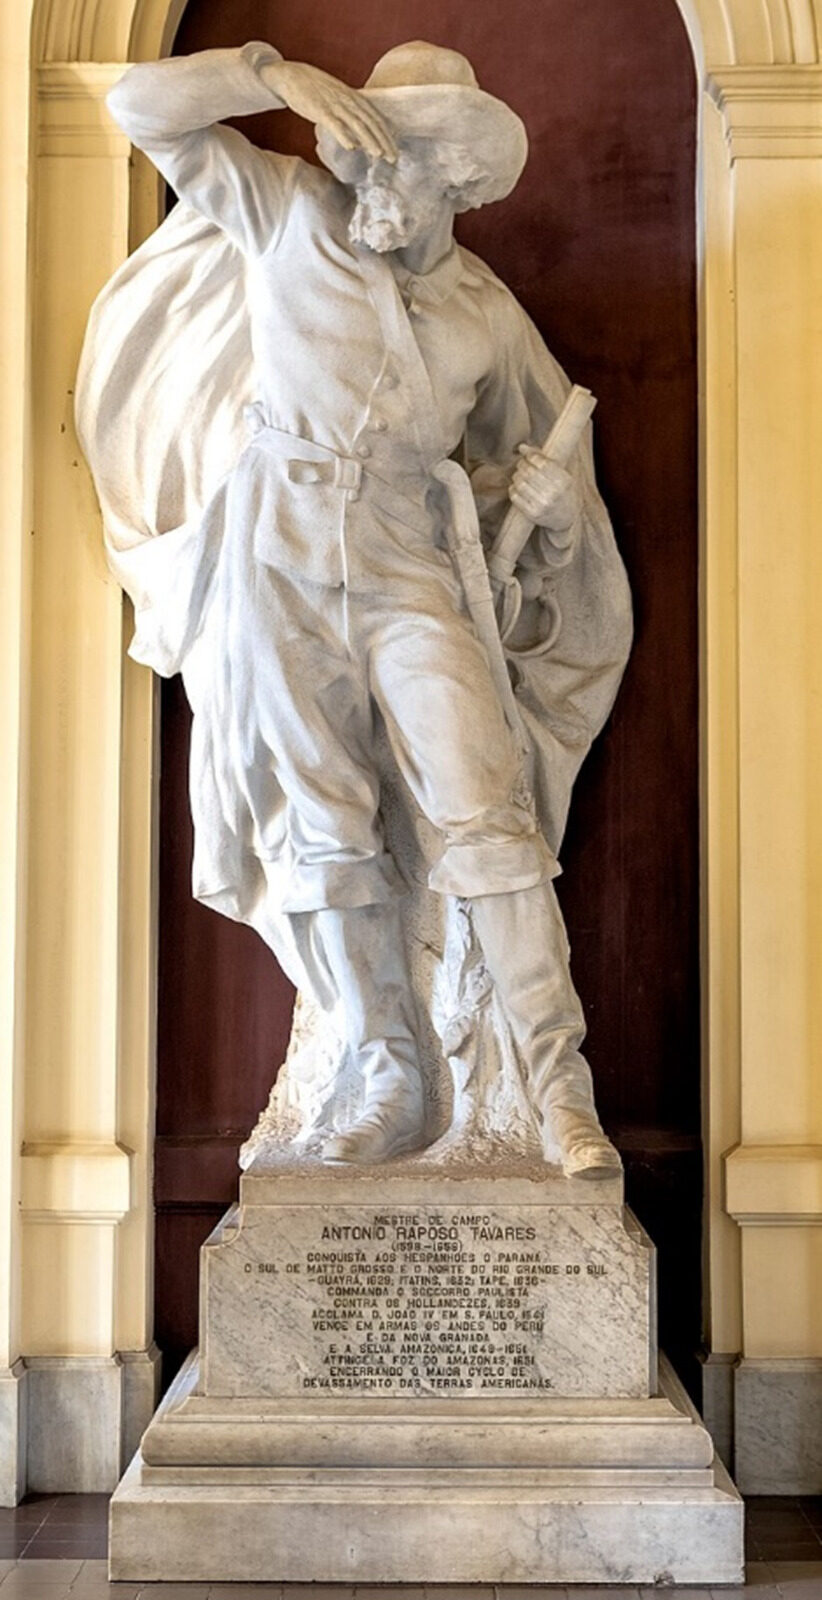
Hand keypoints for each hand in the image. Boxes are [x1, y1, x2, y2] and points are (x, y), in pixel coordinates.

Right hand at [261, 60, 397, 162]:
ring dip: (369, 140)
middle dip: (384, 141)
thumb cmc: (315, 90)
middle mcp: (348, 100)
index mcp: (354, 97)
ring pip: (356, 124)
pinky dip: (343, 135)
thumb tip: (359, 141)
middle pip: (371, 122)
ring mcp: (334, 104)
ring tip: (378, 155)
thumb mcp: (338, 100)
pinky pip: (334, 123)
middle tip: (393, 159)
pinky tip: (351, 148)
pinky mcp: (319, 109)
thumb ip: (350, 117)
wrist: (292, 75)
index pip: (376, 118)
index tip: (395, 151)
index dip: (387, 136)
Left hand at [509, 446, 580, 535]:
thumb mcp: (560, 474)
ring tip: (519, 475)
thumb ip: (543, 458)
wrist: (567, 518)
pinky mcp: (532, 514)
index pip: (542, 463)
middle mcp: (553, 493)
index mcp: (563, 481)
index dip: (531, 456)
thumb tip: (521, 447)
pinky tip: (517, 487)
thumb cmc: (562, 491)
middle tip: (521, 465)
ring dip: (516, 476)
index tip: (528, 456)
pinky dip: (513, 489)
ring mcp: (542, 505)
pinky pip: (515, 496)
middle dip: (521, 465)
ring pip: (520, 483)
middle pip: (529, 472)